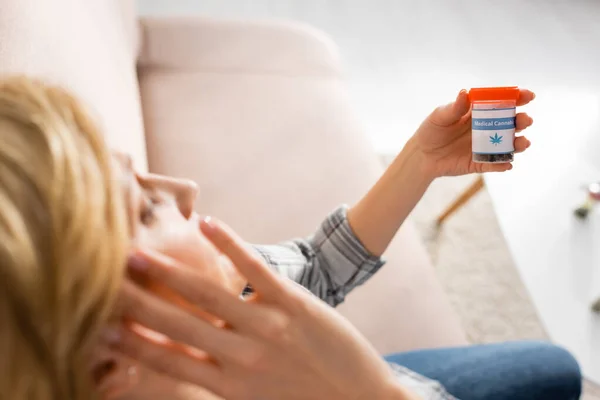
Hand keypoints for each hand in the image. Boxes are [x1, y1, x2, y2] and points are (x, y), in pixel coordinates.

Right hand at [105, 219, 416, 399]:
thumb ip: (220, 381)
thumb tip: (186, 359)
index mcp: (228, 386)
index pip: (168, 359)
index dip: (131, 341)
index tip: (101, 323)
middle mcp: (241, 358)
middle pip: (176, 325)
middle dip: (136, 302)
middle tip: (103, 278)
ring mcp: (268, 329)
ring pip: (207, 296)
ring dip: (168, 274)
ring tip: (135, 255)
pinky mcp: (295, 305)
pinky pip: (255, 271)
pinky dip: (230, 244)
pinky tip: (207, 223)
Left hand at [413, 88, 534, 177]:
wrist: (421, 155)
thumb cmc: (431, 131)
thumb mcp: (440, 117)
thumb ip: (454, 108)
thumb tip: (465, 92)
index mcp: (480, 112)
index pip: (503, 103)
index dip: (518, 98)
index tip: (528, 96)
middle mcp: (488, 128)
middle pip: (511, 124)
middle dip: (522, 121)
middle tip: (524, 120)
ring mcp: (486, 146)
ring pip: (509, 145)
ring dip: (519, 144)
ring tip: (523, 143)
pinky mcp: (480, 163)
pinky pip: (495, 164)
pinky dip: (503, 164)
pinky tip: (507, 164)